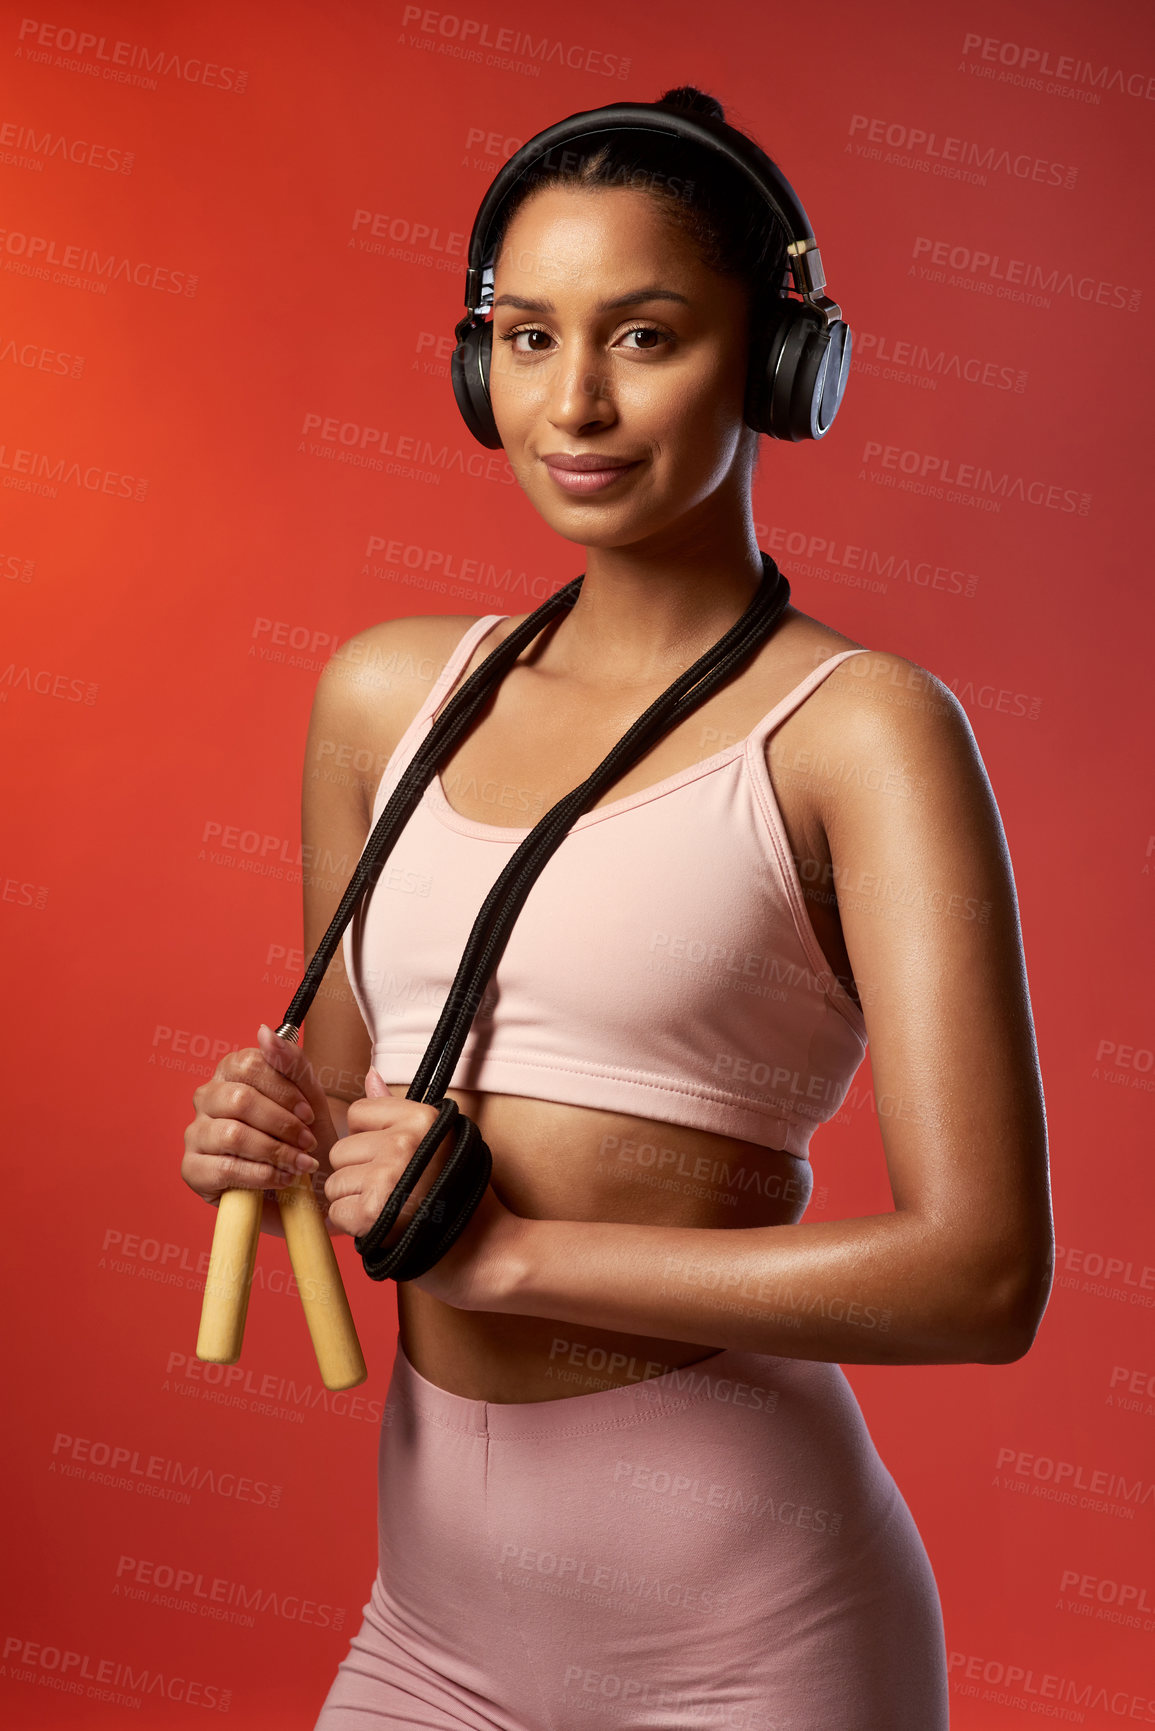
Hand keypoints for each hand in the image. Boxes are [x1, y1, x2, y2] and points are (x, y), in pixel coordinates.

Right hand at [181, 1025, 338, 1237]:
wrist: (309, 1182)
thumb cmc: (304, 1134)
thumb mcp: (310, 1095)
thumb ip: (291, 1061)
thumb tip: (264, 1032)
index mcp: (231, 1071)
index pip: (249, 1064)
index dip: (284, 1091)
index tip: (308, 1113)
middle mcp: (207, 1097)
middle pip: (240, 1099)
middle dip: (283, 1124)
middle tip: (307, 1141)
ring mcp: (195, 1133)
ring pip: (233, 1134)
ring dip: (275, 1152)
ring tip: (300, 1163)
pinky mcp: (192, 1169)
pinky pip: (224, 1169)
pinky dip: (262, 1176)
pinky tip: (281, 1178)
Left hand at [325, 1069, 524, 1308]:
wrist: (484, 1251)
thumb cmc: (463, 1197)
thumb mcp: (441, 1141)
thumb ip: (399, 1111)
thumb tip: (369, 1074)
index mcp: (422, 1119)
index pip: (358, 1113)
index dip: (370, 1139)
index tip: (393, 1159)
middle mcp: (403, 1143)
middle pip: (341, 1150)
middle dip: (358, 1173)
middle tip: (394, 1191)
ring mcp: (387, 1177)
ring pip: (334, 1183)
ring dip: (355, 1201)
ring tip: (391, 1209)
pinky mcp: (373, 1214)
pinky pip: (336, 1213)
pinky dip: (353, 1226)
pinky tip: (383, 1227)